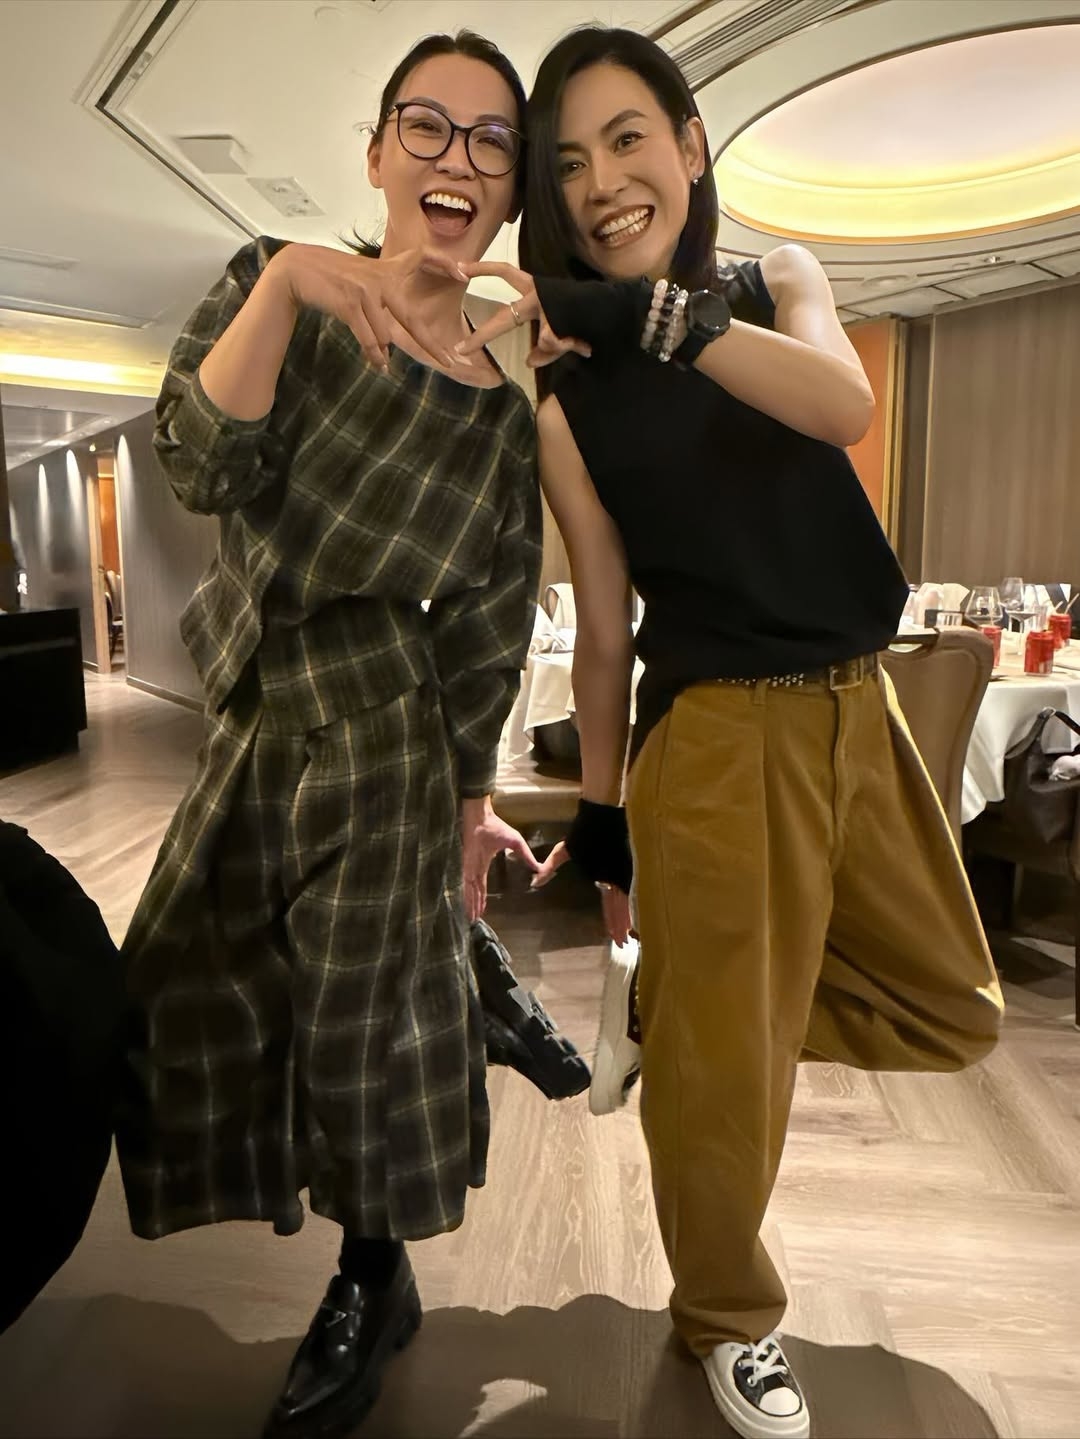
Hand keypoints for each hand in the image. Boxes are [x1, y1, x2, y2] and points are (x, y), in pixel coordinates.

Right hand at [265, 243, 468, 371]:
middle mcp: (381, 278)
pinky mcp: (352, 303)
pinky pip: (370, 338)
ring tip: (377, 359)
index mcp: (386, 270)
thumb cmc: (330, 279)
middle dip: (432, 345)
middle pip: (412, 319)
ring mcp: (367, 290)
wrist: (297, 270)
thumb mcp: (361, 280)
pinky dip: (374, 355)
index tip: (464, 274)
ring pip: (385, 336)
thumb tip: (388, 345)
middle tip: (451, 363)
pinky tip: (380, 366)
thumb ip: (380, 302)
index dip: (443, 263)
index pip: (422, 257)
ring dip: (379, 352)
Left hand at [454, 261, 591, 368]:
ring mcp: (548, 304)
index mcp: (535, 290)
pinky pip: (555, 343)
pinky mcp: (559, 316)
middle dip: (483, 336)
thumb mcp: (561, 332)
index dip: (483, 269)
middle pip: (504, 317)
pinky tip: (583, 343)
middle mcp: (538, 294)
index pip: (505, 272)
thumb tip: (528, 363)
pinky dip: (568, 347)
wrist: (615, 309)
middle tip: (461, 350)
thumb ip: (545, 348)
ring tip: (579, 343)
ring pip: (544, 339)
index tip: (460, 269)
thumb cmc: (587, 316)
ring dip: (558, 347)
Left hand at [461, 799, 540, 921]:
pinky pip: (467, 884)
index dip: (482, 897)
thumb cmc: (497, 827)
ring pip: (470, 891)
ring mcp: (470, 867)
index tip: (482, 909)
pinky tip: (467, 906)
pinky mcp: (467, 865)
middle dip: (475, 905)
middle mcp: (475, 869)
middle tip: (474, 920)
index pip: (481, 885)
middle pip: (475, 891)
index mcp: (483, 864)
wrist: (482, 817)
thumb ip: (525, 855)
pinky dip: (468, 896)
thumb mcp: (516, 843)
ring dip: (471, 904)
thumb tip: (539, 866)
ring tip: (471, 918)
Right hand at [530, 841, 632, 945]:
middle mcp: (613, 880)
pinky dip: (628, 911)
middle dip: (619, 926)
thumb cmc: (582, 833)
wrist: (597, 820)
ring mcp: (620, 877)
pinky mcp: (623, 873)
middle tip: (623, 944)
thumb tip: (534, 880)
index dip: (611, 919)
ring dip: (623, 924)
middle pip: (616, 908)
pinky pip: (626, 897)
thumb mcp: (563, 853)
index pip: (608, 903)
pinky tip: (631, 925)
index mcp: (602, 877)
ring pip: (622, 906)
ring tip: (625, 941)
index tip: (613, 935)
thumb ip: (550, 867)